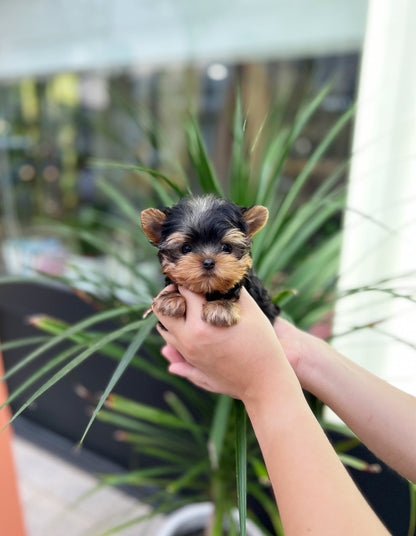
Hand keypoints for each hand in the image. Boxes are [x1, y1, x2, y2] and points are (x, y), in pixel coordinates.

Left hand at [153, 285, 290, 401]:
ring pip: (163, 328)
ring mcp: (188, 353)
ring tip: (183, 303)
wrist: (266, 382)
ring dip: (169, 313)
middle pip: (163, 309)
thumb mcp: (251, 312)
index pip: (185, 291)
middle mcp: (190, 338)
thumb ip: (233, 291)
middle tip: (181, 285)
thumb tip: (221, 276)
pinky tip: (186, 322)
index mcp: (203, 323)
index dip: (189, 278)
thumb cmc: (262, 344)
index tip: (193, 272)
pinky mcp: (192, 363)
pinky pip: (171, 344)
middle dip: (170, 294)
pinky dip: (172, 330)